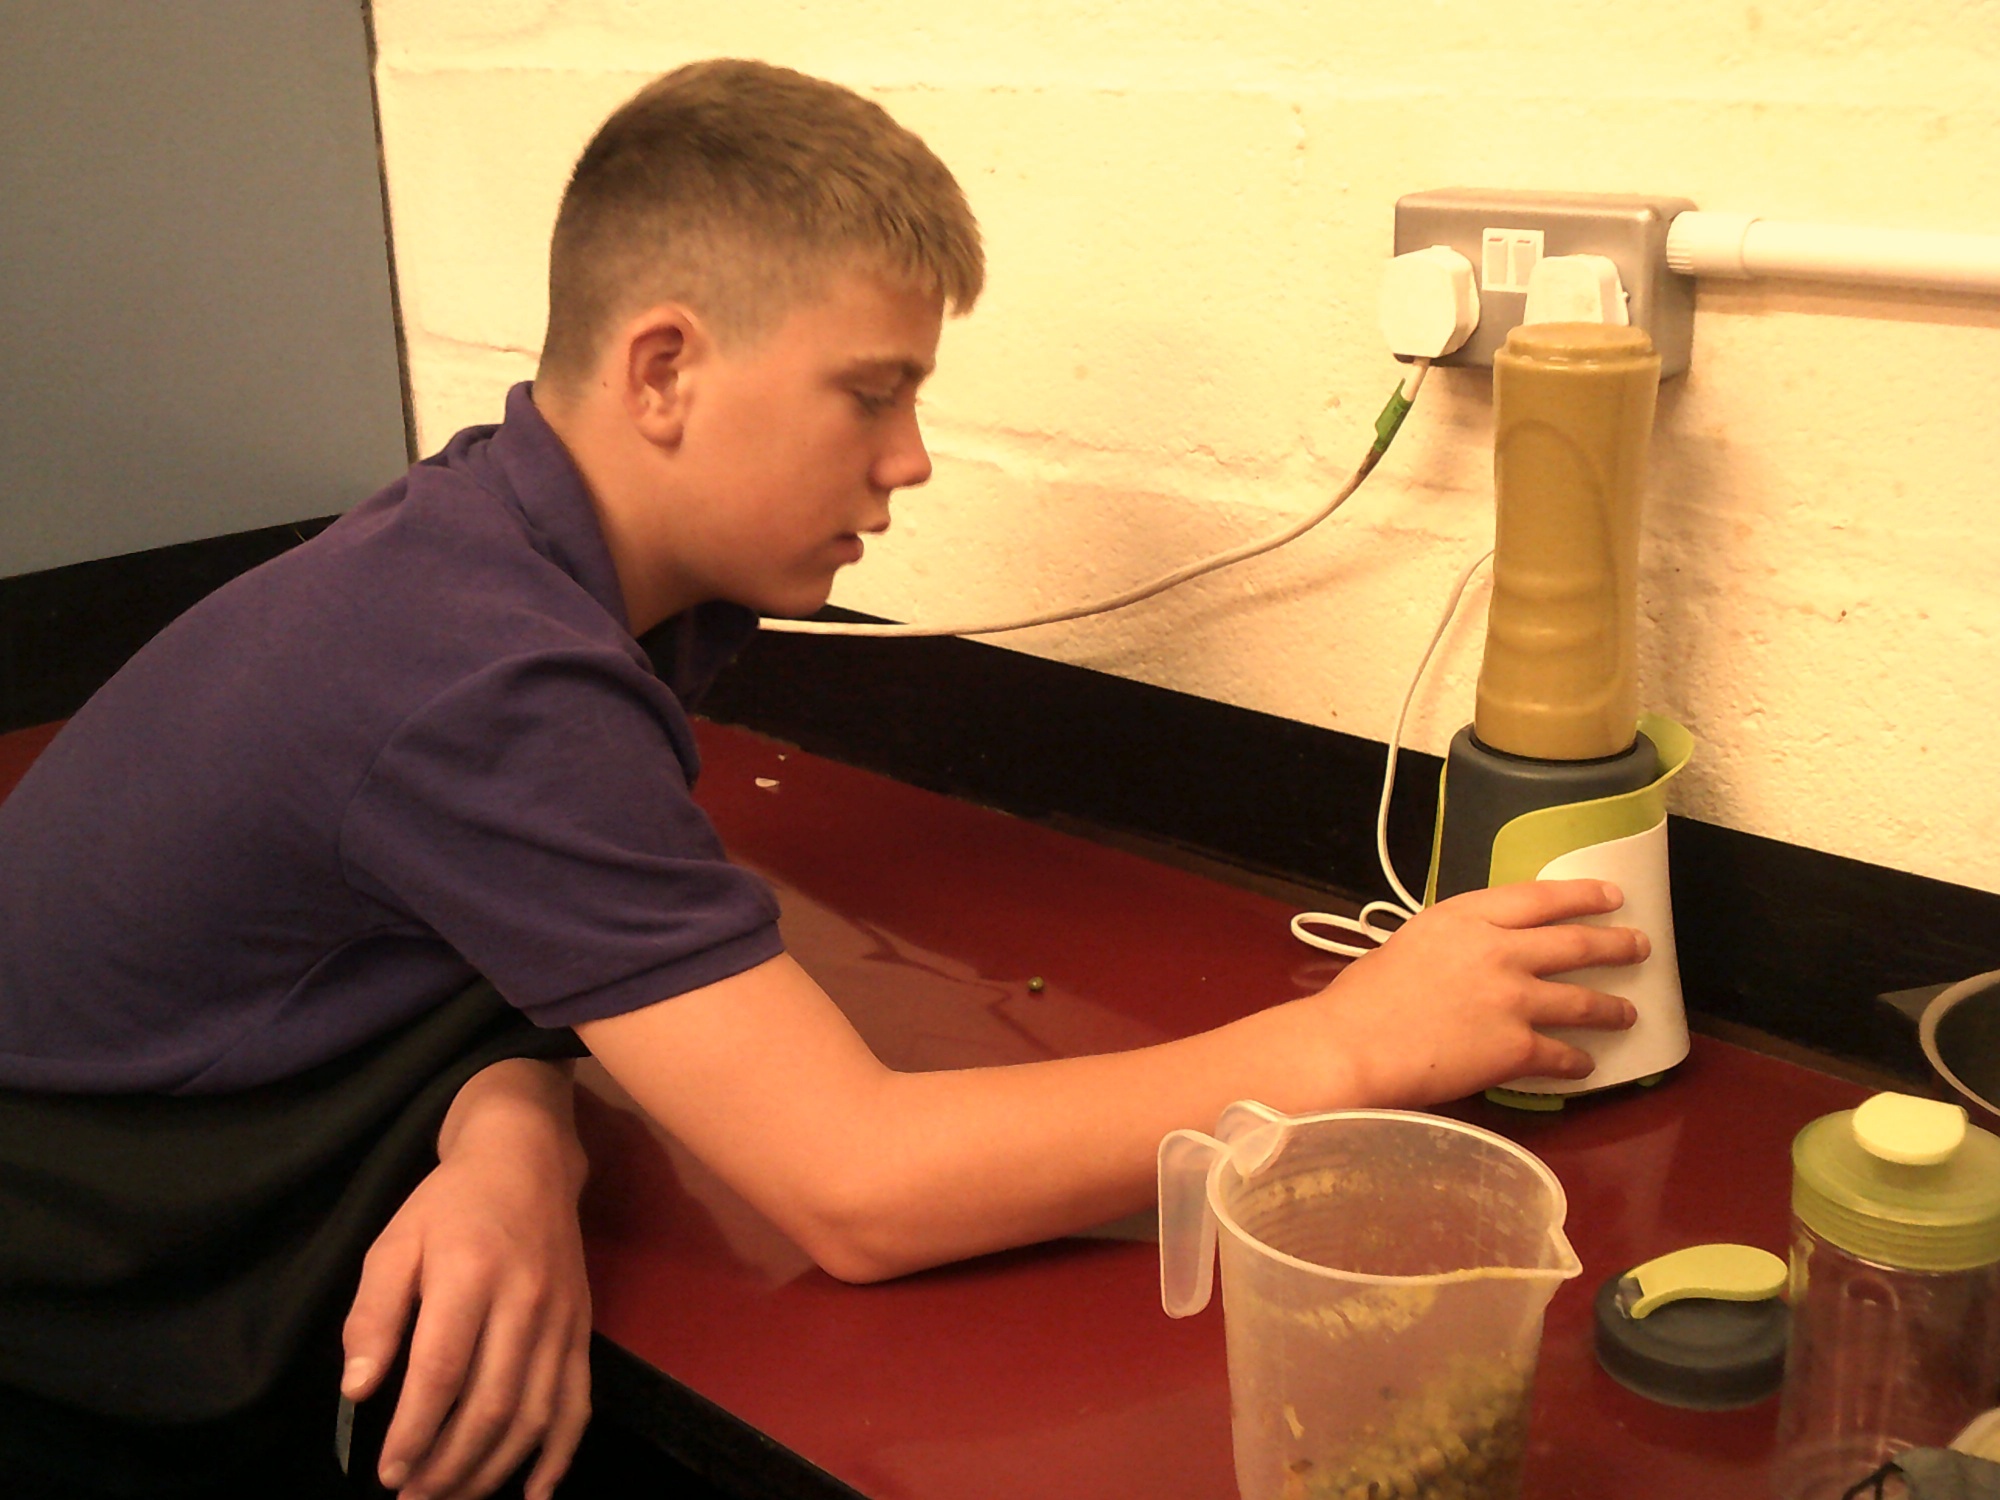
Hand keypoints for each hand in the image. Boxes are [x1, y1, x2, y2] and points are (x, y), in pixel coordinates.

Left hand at [341, 1060, 592, 1499]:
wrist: (528, 1158)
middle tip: (413, 1499)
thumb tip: (357, 1390)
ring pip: (534, 1414)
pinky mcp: (583, 1329)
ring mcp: (561, 1319)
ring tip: (452, 1499)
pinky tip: (533, 1494)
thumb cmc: (450, 1203)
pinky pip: (578, 1403)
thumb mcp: (395, 1242)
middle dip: (449, 1466)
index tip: (387, 1473)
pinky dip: (559, 1456)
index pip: (442, 1372)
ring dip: (493, 1470)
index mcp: (470, 1275)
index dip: (415, 1432)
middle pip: (491, 1404)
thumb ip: (374, 1314)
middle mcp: (524, 1302)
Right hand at [1306, 879, 1645, 1106]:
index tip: (1611, 895)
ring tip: (1628, 1013)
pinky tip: (1584, 1067)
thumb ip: (1450, 945)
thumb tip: (1466, 962)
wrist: (1355, 1047)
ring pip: (1582, 1000)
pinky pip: (1562, 1054)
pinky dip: (1577, 1062)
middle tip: (1638, 946)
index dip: (1581, 895)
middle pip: (1575, 942)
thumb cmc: (1361, 999)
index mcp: (1465, 917)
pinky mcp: (1518, 1047)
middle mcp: (1500, 950)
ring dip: (1611, 1008)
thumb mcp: (1408, 944)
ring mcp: (1514, 999)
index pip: (1539, 897)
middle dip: (1615, 943)